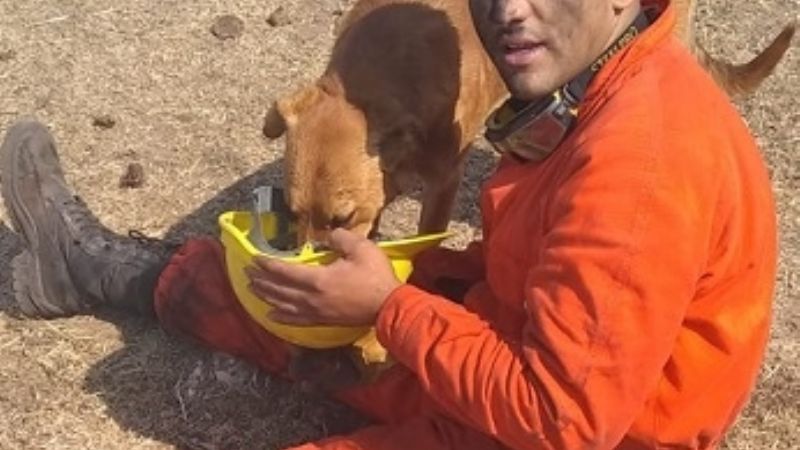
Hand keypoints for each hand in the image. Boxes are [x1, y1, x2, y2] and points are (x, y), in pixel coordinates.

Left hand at [245, 228, 400, 326]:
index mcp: (317, 279)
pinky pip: (295, 320)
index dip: (267, 264)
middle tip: (246, 273)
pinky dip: (280, 317)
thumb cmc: (376, 277)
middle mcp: (311, 298)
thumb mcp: (361, 248)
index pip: (284, 271)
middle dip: (260, 280)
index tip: (254, 258)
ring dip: (265, 296)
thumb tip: (328, 236)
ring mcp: (316, 312)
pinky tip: (270, 315)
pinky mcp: (323, 321)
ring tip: (252, 289)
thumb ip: (340, 238)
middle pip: (278, 289)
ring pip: (282, 305)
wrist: (389, 306)